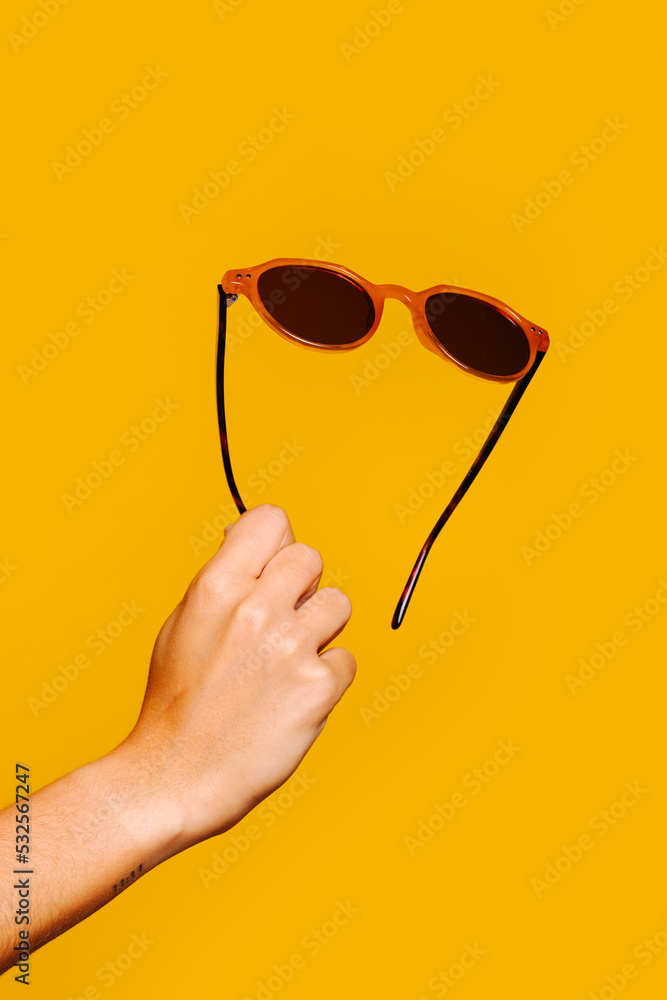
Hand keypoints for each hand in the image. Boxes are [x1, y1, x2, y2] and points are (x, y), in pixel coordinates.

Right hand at [119, 503, 355, 851]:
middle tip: (278, 625)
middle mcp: (256, 609)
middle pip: (311, 557)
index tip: (270, 569)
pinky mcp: (318, 688)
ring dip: (320, 630)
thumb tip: (250, 534)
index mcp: (217, 587)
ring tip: (286, 662)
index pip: (271, 520)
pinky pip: (346, 659)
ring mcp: (290, 648)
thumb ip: (224, 578)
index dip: (276, 543)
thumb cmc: (177, 702)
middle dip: (300, 588)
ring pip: (339, 603)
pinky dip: (326, 678)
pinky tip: (292, 698)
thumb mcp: (183, 622)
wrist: (175, 778)